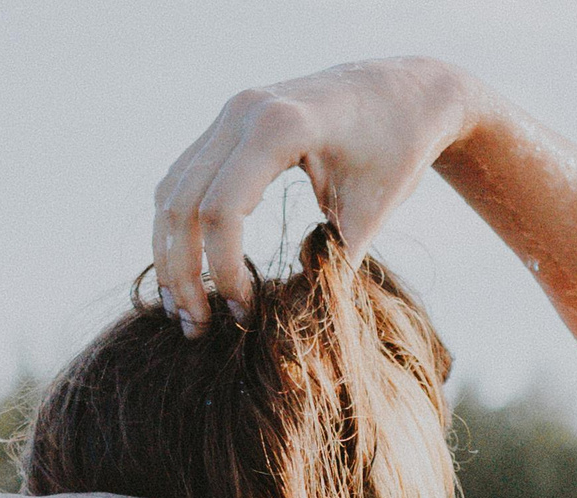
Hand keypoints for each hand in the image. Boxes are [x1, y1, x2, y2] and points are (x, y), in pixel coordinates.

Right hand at [153, 57, 473, 334]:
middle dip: (183, 272)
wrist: (406, 91)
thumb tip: (291, 326)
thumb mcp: (372, 212)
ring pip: (171, 191)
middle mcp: (242, 112)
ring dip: (169, 254)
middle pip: (182, 203)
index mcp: (281, 126)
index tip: (244, 314)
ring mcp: (229, 114)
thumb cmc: (397, 150)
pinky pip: (182, 179)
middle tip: (196, 327)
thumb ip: (330, 264)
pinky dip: (177, 227)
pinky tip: (189, 270)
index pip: (222, 210)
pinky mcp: (226, 124)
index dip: (224, 271)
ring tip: (184, 309)